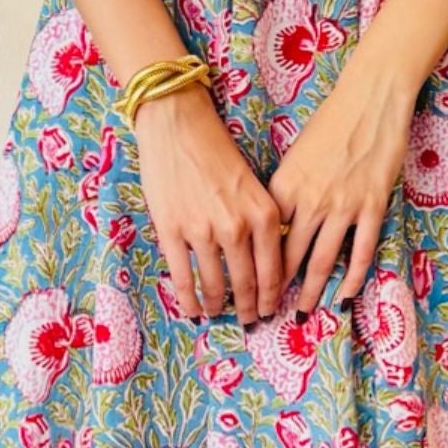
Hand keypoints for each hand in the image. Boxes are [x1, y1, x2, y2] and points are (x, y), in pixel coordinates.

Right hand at [133, 86, 289, 322]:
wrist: (180, 125)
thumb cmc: (219, 151)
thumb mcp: (255, 187)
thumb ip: (262, 224)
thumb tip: (263, 264)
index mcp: (265, 215)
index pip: (274, 271)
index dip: (273, 298)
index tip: (271, 311)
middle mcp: (238, 227)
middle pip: (248, 284)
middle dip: (250, 309)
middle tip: (249, 322)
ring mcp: (203, 231)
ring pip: (216, 285)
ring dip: (218, 307)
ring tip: (217, 315)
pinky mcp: (172, 230)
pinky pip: (183, 277)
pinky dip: (189, 299)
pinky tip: (191, 310)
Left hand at [268, 52, 417, 310]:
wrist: (370, 100)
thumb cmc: (331, 122)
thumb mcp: (296, 156)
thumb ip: (286, 190)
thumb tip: (276, 223)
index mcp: (285, 187)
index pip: (266, 236)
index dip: (256, 265)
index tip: (248, 286)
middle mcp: (310, 201)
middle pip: (290, 256)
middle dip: (277, 289)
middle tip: (267, 313)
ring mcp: (343, 206)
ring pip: (323, 260)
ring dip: (311, 292)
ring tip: (302, 314)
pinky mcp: (371, 207)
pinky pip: (360, 251)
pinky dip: (352, 278)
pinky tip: (344, 297)